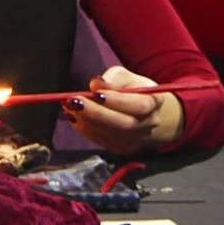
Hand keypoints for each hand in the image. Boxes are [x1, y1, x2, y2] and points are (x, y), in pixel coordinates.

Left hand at [60, 66, 184, 154]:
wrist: (143, 113)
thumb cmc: (132, 89)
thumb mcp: (126, 76)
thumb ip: (113, 78)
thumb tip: (97, 83)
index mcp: (154, 102)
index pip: (138, 105)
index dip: (116, 101)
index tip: (94, 92)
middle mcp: (149, 124)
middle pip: (123, 124)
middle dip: (96, 113)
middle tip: (74, 101)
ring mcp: (136, 140)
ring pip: (111, 135)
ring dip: (87, 121)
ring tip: (69, 108)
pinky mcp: (122, 148)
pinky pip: (103, 142)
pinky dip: (86, 130)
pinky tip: (74, 118)